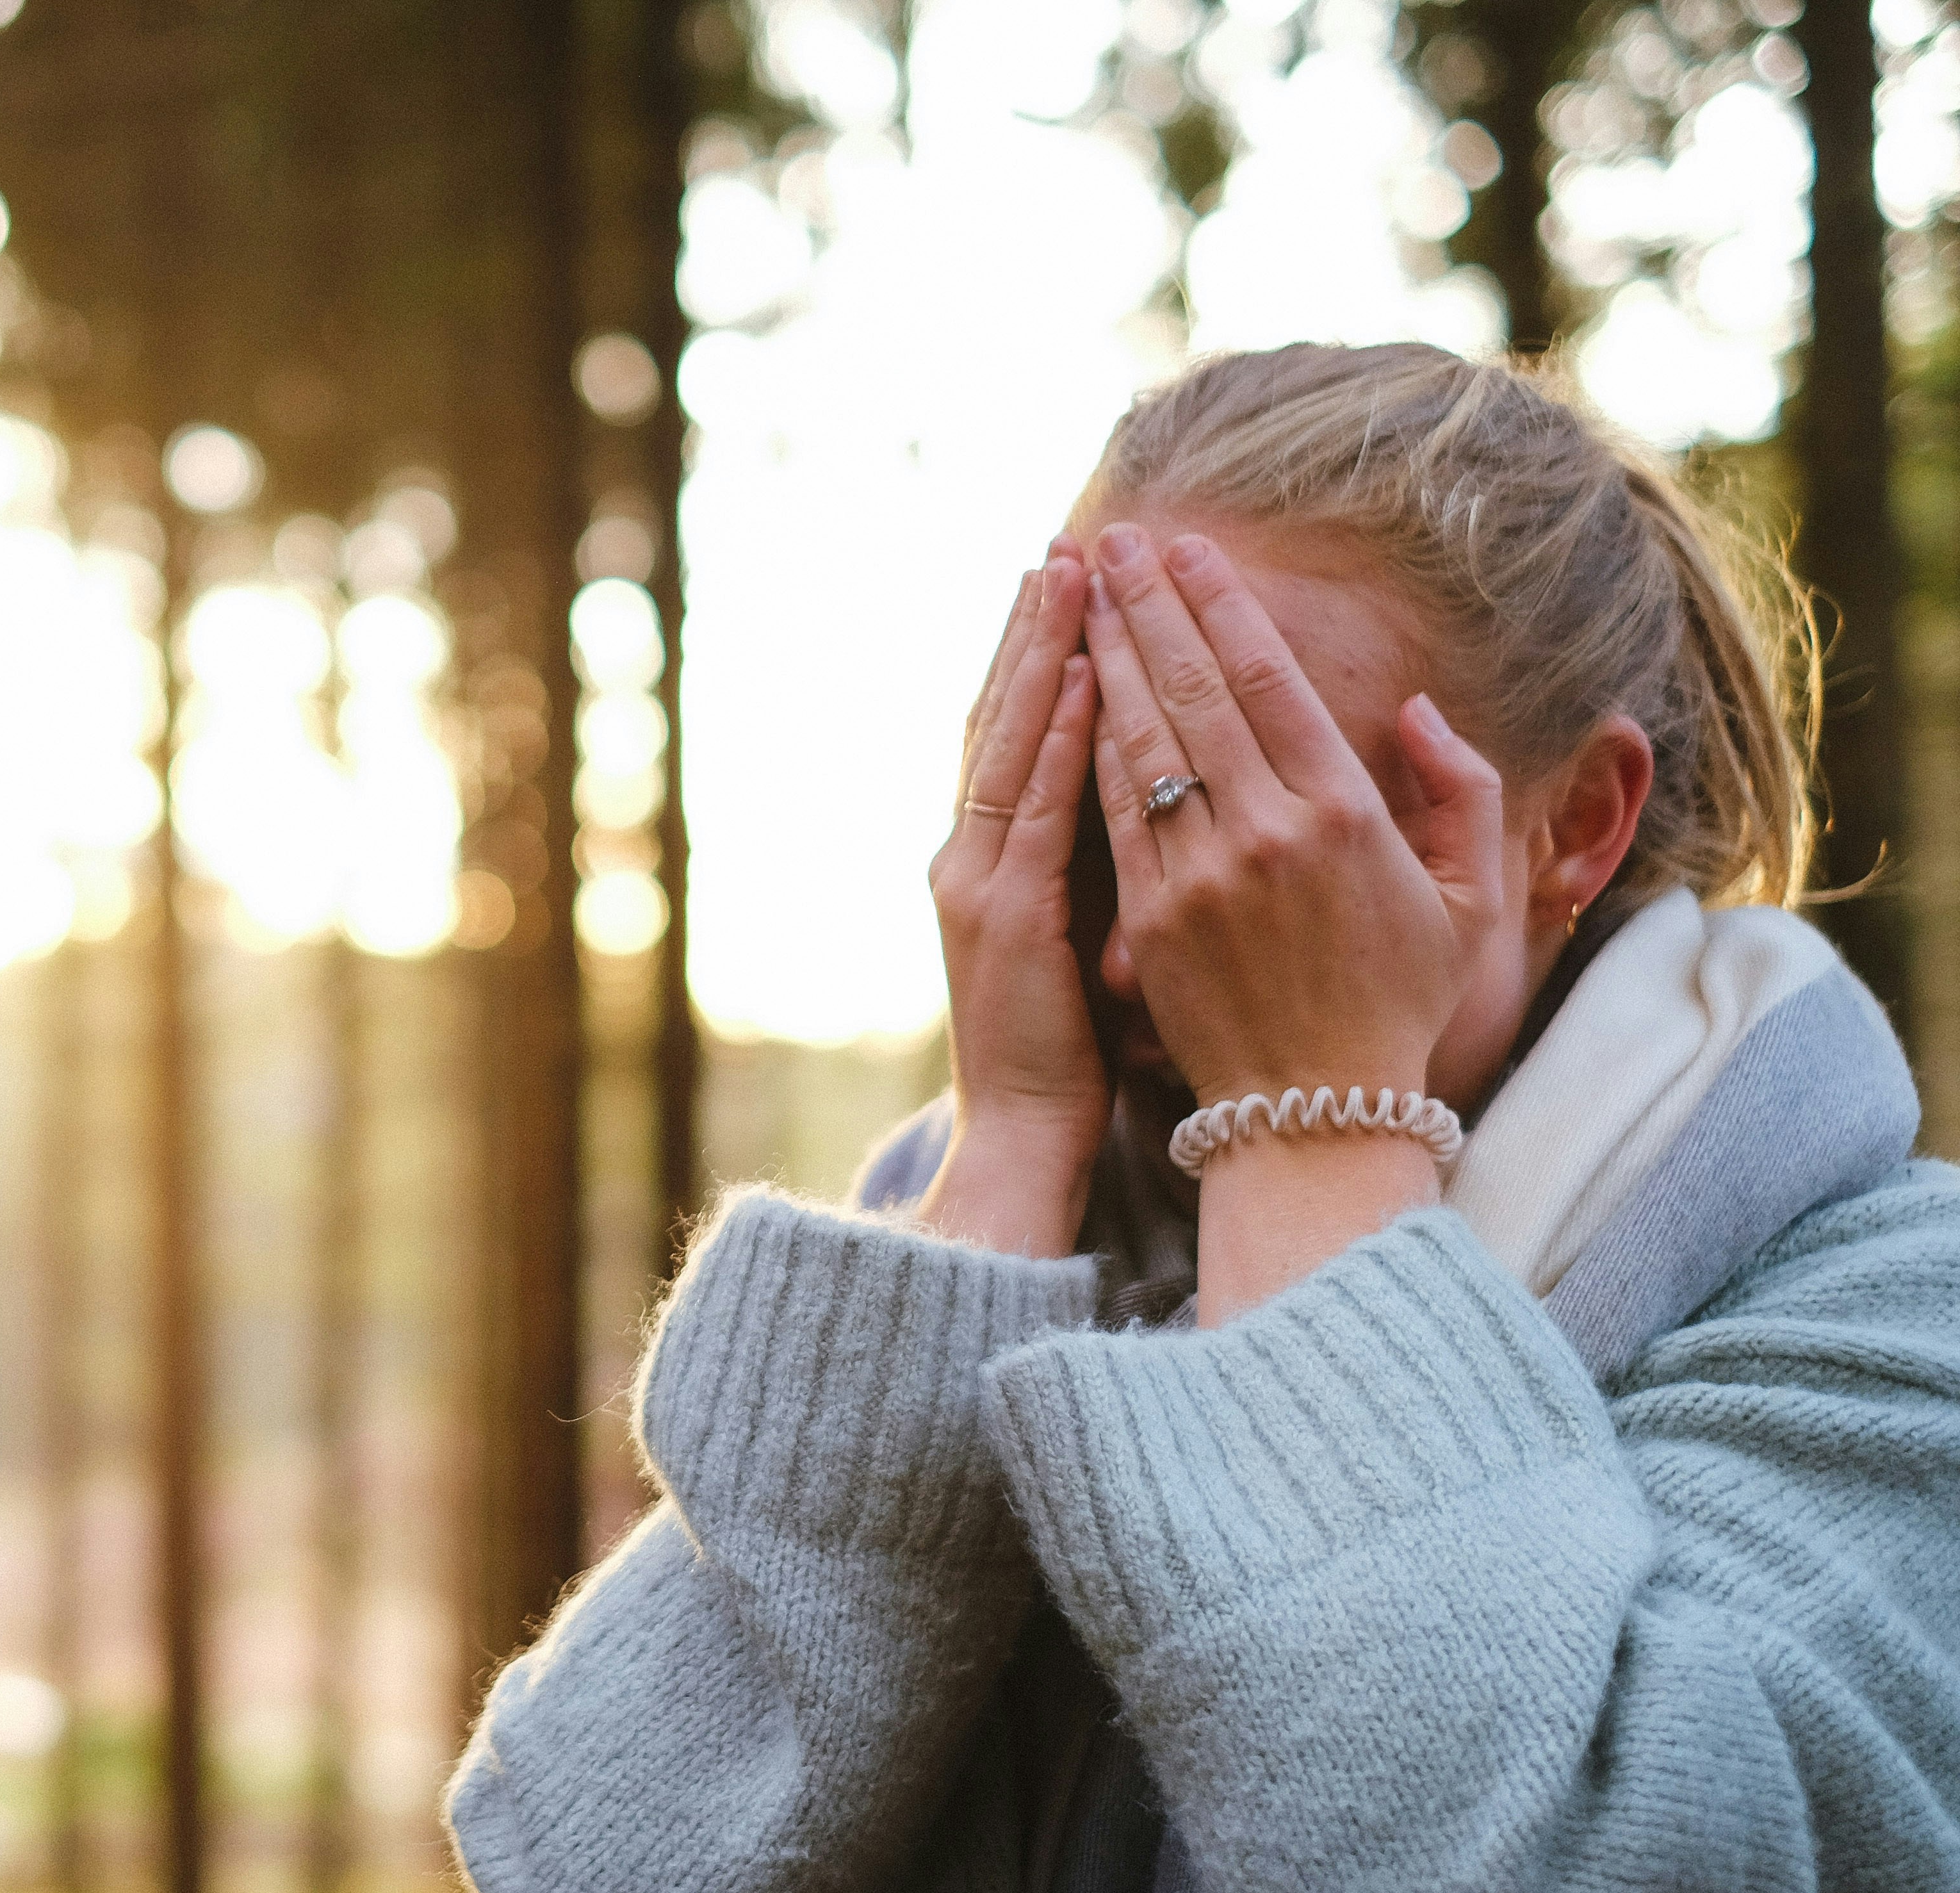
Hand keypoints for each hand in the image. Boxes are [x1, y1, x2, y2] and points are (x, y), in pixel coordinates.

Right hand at [913, 544, 1106, 1258]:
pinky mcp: (1006, 915)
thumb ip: (1088, 865)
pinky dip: (1062, 737)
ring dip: (1044, 652)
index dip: (1040, 653)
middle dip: (1035, 626)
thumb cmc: (1064, 1053)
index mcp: (991, 859)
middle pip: (1002, 714)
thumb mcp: (1072, 939)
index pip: (1017, 733)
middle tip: (1067, 543)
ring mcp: (980, 879)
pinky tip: (1092, 678)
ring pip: (1011, 740)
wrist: (1020, 1136)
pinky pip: (1037, 808)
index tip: (1073, 582)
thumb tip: (1134, 797)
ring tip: (1073, 574)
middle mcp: (970, 854)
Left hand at [1079, 523, 1505, 1316]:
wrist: (1315, 1114)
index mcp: (1345, 817)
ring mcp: (1199, 877)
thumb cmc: (1398, 1004)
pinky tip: (1070, 691)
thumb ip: (1457, 793)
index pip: (1270, 684)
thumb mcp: (1467, 899)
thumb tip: (1415, 709)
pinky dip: (1089, 744)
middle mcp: (1267, 835)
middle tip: (1114, 541)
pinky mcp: (1148, 919)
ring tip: (1082, 592)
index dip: (1224, 610)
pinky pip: (1111, 812)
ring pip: (1140, 741)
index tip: (1191, 552)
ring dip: (1107, 658)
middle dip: (1149, 608)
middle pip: (1193, 693)